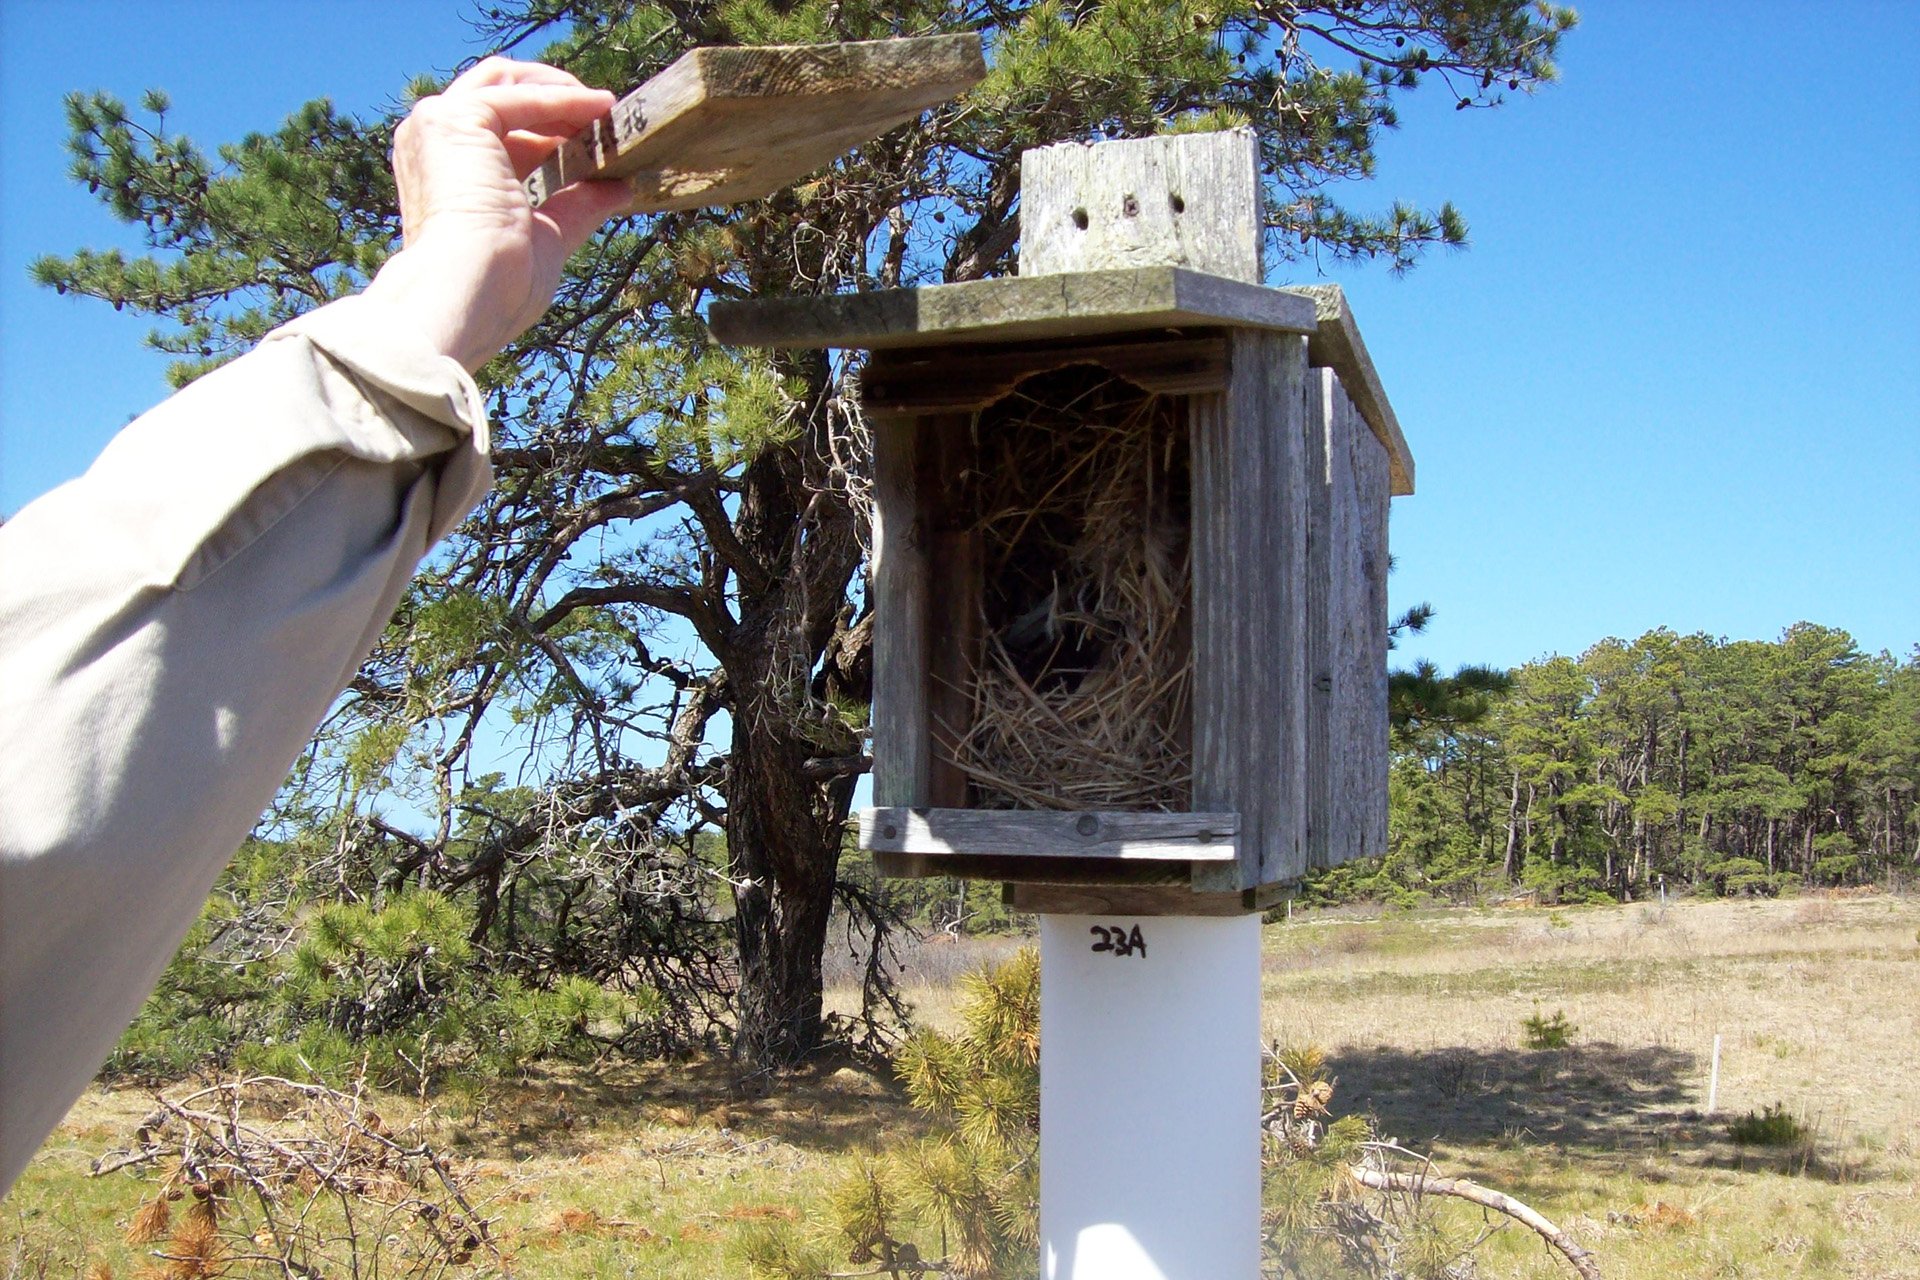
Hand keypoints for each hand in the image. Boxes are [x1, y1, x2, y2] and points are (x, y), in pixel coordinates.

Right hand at [363, 58, 634, 371]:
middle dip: (555, 100)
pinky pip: (517, 95)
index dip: (552, 131)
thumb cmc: (498, 288)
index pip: (503, 135)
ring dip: (558, 89)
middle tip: (605, 115)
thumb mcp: (548, 237)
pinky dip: (562, 98)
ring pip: (503, 82)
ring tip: (605, 107)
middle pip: (499, 97)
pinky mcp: (454, 119)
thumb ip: (578, 207)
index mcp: (450, 177)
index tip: (598, 139)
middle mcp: (435, 146)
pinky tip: (599, 107)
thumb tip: (619, 188)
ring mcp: (438, 128)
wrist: (467, 294)